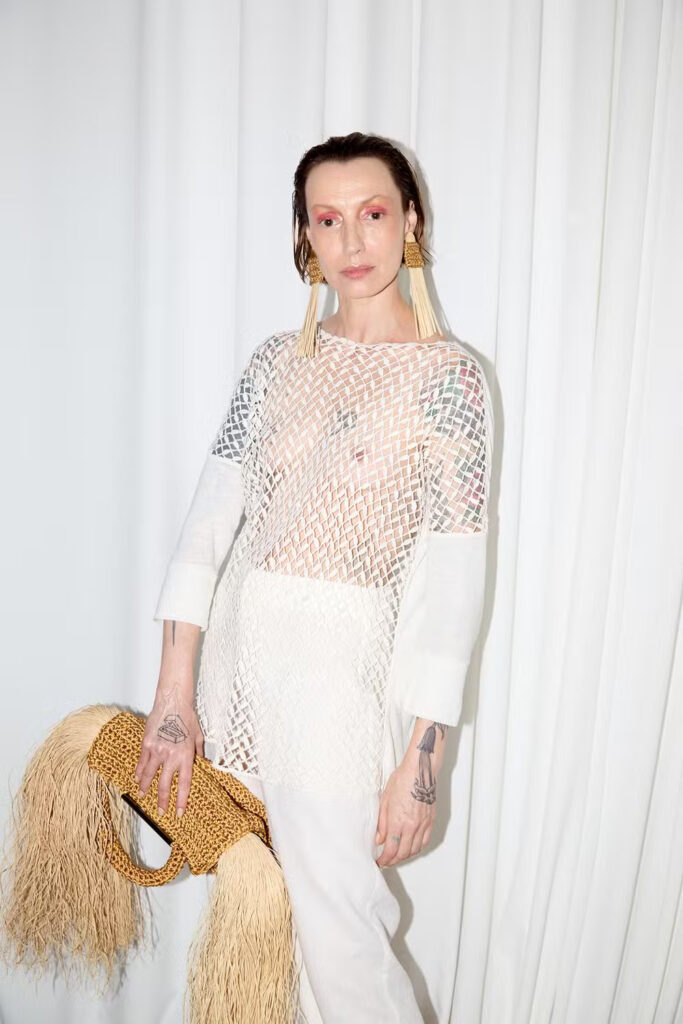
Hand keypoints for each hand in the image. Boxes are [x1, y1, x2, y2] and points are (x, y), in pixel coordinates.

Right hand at [133, 680, 204, 818]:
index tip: (179, 812)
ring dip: (145, 788)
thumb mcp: (199, 735)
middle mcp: (171, 756)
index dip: (181, 800)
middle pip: (165, 785)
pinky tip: (136, 779)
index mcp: (186, 756)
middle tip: (161, 811)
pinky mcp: (146, 744)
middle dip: (162, 800)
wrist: (172, 702)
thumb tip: (203, 764)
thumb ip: (199, 752)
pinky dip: (138, 772)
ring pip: (148, 775)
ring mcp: (157, 751)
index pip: (184, 784)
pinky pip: (141, 762)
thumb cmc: (187, 717)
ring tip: (142, 796)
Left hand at [374, 762, 435, 867]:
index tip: (379, 861)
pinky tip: (412, 847)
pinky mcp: (430, 821)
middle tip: (387, 861)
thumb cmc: (401, 780)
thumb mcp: (384, 800)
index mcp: (397, 821)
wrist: (419, 770)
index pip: (390, 849)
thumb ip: (381, 823)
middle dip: (393, 860)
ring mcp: (422, 824)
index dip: (384, 859)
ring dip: (405, 856)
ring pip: (415, 850)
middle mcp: (411, 826)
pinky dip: (417, 848)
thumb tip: (379, 839)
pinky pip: (425, 841)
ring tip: (398, 855)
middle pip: (403, 853)